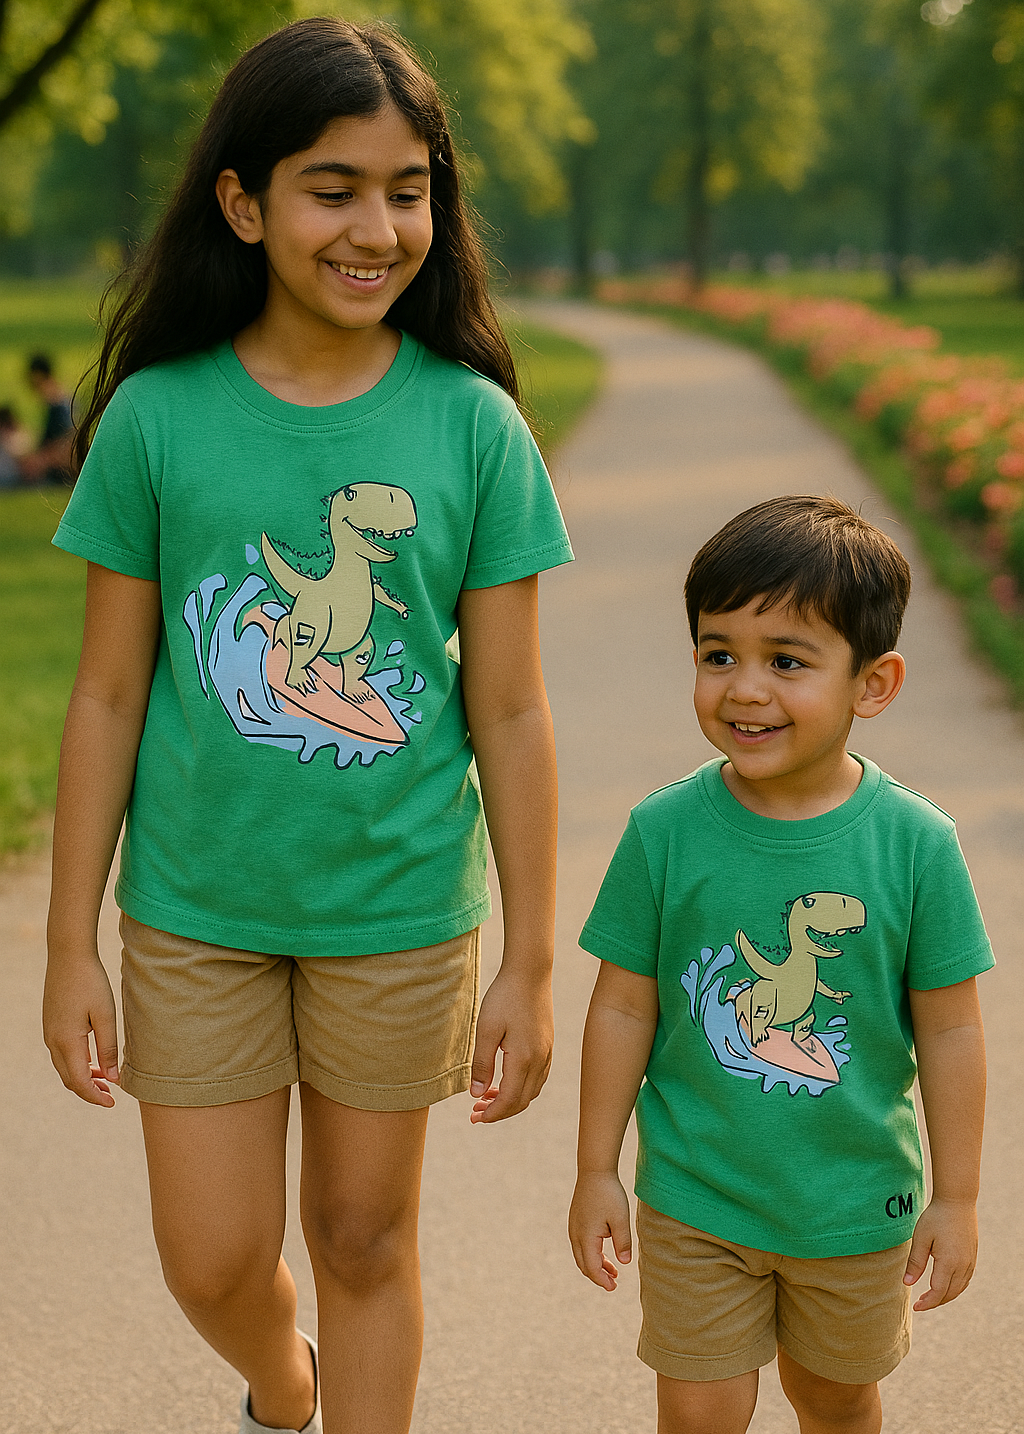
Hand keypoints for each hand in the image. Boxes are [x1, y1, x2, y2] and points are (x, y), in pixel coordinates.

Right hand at [43, 953, 119, 1106]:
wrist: (68, 955)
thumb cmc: (91, 982)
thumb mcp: (105, 1015)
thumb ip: (108, 1048)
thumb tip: (113, 1078)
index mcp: (67, 1041)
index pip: (79, 1082)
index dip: (95, 1096)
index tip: (113, 1103)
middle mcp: (53, 1041)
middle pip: (69, 1079)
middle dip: (90, 1091)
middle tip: (112, 1095)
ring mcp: (49, 1033)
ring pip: (65, 1067)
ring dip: (83, 1077)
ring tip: (106, 1080)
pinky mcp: (51, 1025)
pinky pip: (62, 1054)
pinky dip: (77, 1063)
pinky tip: (93, 1059)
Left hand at [469, 965, 552, 1122]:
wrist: (530, 972)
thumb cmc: (504, 997)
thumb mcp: (485, 1029)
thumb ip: (481, 1064)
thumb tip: (476, 1095)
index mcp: (524, 1059)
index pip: (509, 1100)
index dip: (492, 1114)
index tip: (475, 1118)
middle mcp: (540, 1059)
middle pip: (522, 1100)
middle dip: (500, 1111)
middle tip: (476, 1112)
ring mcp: (547, 1052)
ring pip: (532, 1090)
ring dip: (511, 1100)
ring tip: (487, 1097)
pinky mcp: (548, 1044)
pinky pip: (538, 1077)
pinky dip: (522, 1087)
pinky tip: (505, 1080)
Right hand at [569, 1172, 632, 1290]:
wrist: (594, 1170)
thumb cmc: (609, 1194)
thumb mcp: (620, 1219)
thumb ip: (622, 1242)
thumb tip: (623, 1263)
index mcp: (586, 1236)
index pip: (592, 1267)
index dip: (602, 1280)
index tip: (614, 1287)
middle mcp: (575, 1234)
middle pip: (584, 1264)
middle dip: (598, 1276)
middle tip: (614, 1283)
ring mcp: (574, 1227)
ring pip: (581, 1255)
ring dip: (595, 1265)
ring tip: (613, 1271)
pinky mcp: (576, 1221)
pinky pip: (581, 1245)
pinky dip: (591, 1254)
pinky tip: (605, 1254)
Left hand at [903, 1197, 977, 1309]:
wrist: (957, 1201)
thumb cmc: (936, 1217)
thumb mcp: (920, 1238)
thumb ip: (915, 1262)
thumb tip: (907, 1284)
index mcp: (949, 1263)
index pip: (938, 1292)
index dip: (927, 1303)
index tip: (916, 1307)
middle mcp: (963, 1266)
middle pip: (950, 1294)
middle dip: (935, 1301)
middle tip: (920, 1303)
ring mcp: (970, 1262)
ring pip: (959, 1288)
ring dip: (945, 1296)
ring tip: (930, 1296)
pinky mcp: (973, 1257)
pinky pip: (965, 1280)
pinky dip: (955, 1287)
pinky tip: (944, 1284)